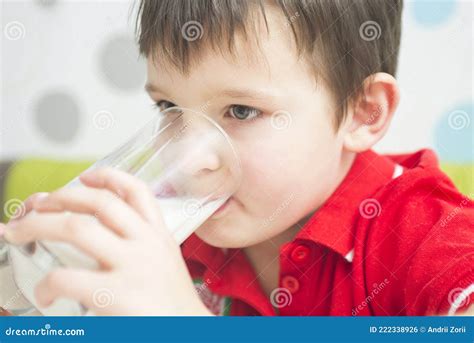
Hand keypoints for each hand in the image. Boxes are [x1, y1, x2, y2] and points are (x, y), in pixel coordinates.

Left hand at [2, 168, 211, 315]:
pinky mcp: (117, 295)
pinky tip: (44, 292)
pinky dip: (47, 284)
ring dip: (38, 225)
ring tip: (19, 232)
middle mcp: (147, 243)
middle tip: (36, 205)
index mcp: (159, 235)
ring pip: (77, 228)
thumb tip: (100, 237)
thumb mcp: (165, 262)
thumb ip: (142, 245)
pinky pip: (68, 278)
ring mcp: (133, 266)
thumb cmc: (174, 305)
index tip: (84, 176)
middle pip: (99, 202)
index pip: (136, 191)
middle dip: (60, 197)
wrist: (191, 333)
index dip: (108, 177)